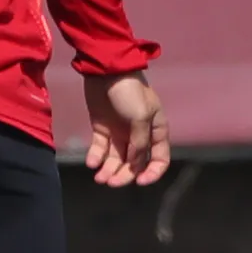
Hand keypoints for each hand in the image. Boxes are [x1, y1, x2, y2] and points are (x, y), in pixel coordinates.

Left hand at [84, 71, 169, 187]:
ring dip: (109, 170)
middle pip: (134, 163)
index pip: (159, 159)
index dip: (152, 173)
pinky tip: (91, 163)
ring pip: (116, 159)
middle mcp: (139, 134)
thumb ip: (139, 142)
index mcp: (156, 130)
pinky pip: (100, 149)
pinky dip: (96, 158)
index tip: (140, 182)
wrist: (106, 70)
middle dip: (124, 175)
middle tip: (110, 182)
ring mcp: (119, 132)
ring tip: (99, 177)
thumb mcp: (141, 116)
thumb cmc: (130, 91)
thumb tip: (134, 162)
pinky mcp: (102, 128)